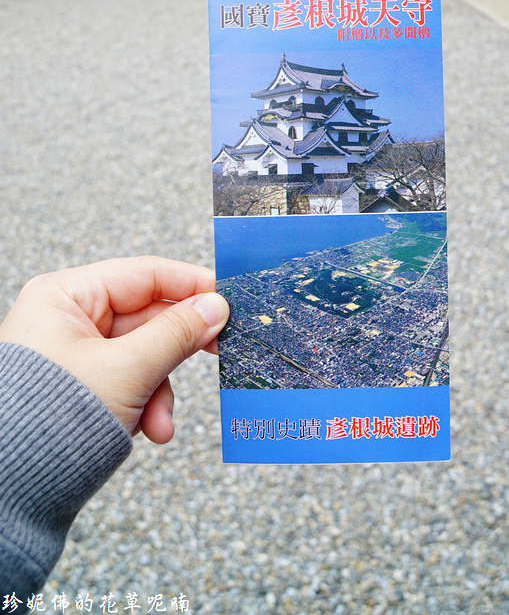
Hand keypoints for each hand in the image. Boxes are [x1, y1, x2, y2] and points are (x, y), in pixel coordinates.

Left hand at [0, 256, 228, 443]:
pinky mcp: (82, 385)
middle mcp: (68, 319)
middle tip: (220, 353)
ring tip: (161, 423)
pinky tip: (148, 430)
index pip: (144, 275)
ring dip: (162, 389)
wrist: (13, 493)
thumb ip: (177, 334)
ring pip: (144, 355)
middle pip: (147, 318)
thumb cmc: (50, 421)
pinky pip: (130, 381)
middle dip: (176, 353)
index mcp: (66, 297)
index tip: (228, 297)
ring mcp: (74, 353)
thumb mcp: (128, 370)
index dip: (191, 285)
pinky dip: (146, 404)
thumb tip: (215, 307)